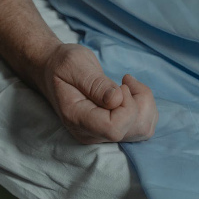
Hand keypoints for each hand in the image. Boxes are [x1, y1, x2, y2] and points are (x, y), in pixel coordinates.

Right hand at [33, 43, 157, 143]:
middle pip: (132, 130)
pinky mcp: (111, 130)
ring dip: (145, 104)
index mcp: (76, 117)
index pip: (114, 128)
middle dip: (140, 102)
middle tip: (126, 80)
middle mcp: (90, 132)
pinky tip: (130, 92)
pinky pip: (141, 126)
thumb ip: (95, 83)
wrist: (52, 70)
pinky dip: (144, 107)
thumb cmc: (61, 64)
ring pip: (142, 130)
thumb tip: (117, 100)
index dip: (127, 108)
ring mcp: (101, 134)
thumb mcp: (75, 64)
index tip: (120, 85)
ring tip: (128, 84)